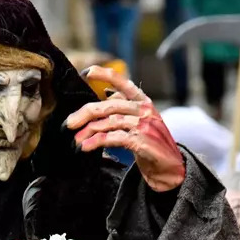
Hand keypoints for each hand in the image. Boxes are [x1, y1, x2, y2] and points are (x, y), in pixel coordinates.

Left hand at [64, 66, 185, 192]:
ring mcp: (144, 125)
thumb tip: (105, 93)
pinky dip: (97, 142)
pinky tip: (86, 147)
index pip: (123, 82)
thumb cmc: (151, 142)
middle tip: (69, 123)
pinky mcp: (142, 141)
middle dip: (86, 113)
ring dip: (90, 131)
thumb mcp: (140, 119)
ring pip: (110, 122)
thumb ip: (125, 106)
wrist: (169, 166)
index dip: (105, 74)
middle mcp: (144, 109)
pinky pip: (114, 138)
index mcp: (143, 100)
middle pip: (109, 105)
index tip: (86, 72)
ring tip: (77, 139)